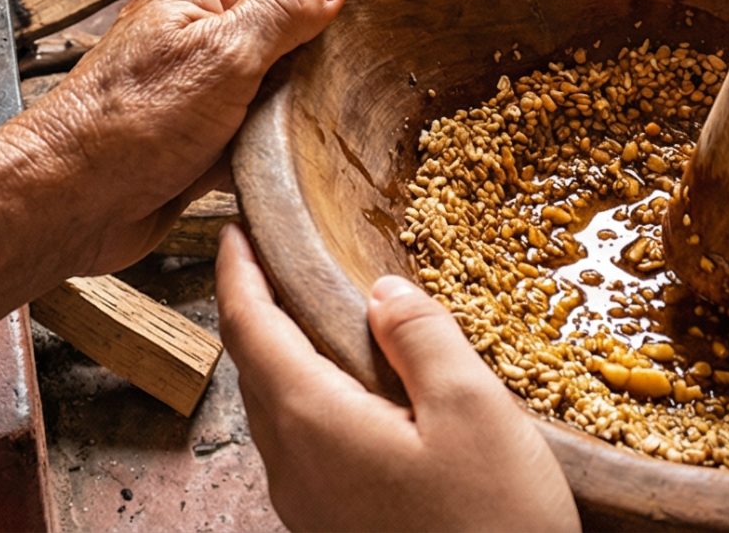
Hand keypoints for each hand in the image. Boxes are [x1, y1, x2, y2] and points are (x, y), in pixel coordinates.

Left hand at [4, 0, 349, 274]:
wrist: (68, 201)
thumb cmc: (130, 123)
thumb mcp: (221, 56)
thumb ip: (279, 13)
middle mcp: (194, 33)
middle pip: (273, 5)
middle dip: (326, 1)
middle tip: (387, 1)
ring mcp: (194, 87)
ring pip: (268, 67)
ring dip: (310, 70)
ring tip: (368, 67)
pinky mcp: (195, 138)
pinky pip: (253, 121)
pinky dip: (284, 124)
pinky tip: (318, 133)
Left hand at [216, 225, 578, 532]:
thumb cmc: (494, 528)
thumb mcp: (475, 412)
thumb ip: (423, 339)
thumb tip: (382, 291)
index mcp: (314, 421)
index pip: (248, 326)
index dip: (237, 270)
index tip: (234, 227)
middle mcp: (294, 466)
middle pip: (254, 369)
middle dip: (257, 308)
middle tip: (276, 260)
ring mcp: (309, 507)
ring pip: (277, 413)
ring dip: (284, 358)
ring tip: (316, 318)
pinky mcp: (334, 532)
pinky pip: (304, 450)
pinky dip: (311, 401)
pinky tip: (357, 397)